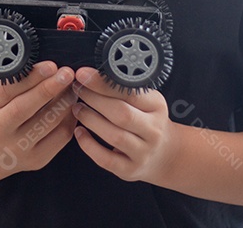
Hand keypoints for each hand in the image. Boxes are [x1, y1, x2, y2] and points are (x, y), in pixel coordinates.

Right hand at [0, 61, 77, 174]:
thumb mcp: (1, 95)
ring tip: (73, 88)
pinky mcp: (37, 158)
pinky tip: (72, 107)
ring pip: (47, 123)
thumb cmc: (2, 114)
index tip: (50, 66)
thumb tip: (50, 68)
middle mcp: (1, 128)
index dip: (30, 78)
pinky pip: (60, 137)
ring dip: (64, 102)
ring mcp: (18, 147)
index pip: (7, 90)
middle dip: (49, 89)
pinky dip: (70, 119)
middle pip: (24, 108)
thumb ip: (19, 82)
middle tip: (67, 74)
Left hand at [72, 67, 176, 183]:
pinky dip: (89, 145)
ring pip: (114, 137)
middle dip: (94, 100)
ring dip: (90, 120)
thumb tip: (91, 74)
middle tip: (77, 89)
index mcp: (157, 106)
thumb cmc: (147, 120)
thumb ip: (124, 89)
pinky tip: (79, 132)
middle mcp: (153, 130)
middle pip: (121, 114)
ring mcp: (143, 153)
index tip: (82, 74)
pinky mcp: (130, 170)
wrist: (165, 154)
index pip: (130, 92)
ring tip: (77, 108)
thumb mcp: (146, 101)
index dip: (102, 83)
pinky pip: (106, 159)